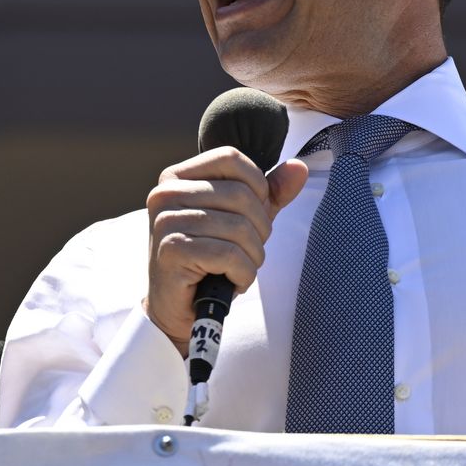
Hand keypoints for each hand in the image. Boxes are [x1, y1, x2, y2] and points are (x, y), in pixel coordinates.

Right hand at [144, 147, 309, 354]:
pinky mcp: (171, 250)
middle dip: (259, 229)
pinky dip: (243, 273)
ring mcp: (166, 221)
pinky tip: (232, 281)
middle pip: (240, 194)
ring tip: (240, 268)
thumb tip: (300, 168)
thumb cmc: (209, 258)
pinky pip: (229, 254)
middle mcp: (166, 193)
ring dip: (253, 256)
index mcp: (177, 177)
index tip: (253, 215)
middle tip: (248, 251)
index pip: (231, 158)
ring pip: (239, 227)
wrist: (177, 306)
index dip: (256, 186)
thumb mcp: (242, 219)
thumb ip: (270, 192)